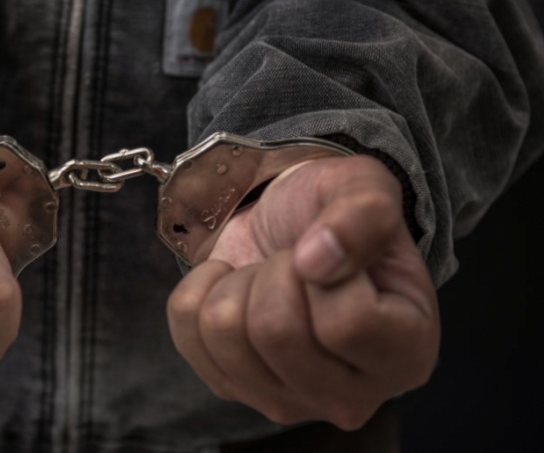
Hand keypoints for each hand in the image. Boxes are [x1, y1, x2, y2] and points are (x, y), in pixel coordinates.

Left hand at [167, 156, 439, 429]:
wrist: (289, 227)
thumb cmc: (335, 215)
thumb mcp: (365, 189)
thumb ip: (363, 213)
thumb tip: (317, 259)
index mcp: (406, 352)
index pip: (347, 323)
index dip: (323, 270)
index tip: (328, 252)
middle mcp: (354, 396)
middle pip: (276, 332)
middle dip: (273, 271)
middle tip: (291, 260)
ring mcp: (289, 402)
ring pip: (224, 333)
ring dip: (236, 282)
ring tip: (266, 274)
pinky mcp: (234, 389)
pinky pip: (186, 332)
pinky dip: (201, 288)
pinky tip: (237, 286)